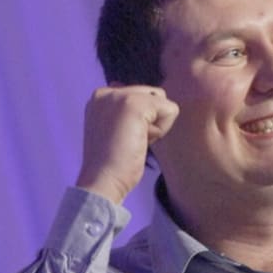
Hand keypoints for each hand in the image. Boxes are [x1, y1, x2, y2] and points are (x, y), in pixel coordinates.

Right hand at [76, 84, 178, 203]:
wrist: (102, 180)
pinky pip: (171, 109)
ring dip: (157, 125)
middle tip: (129, 140)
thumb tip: (155, 96)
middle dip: (150, 121)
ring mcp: (119, 96)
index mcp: (101, 96)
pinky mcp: (134, 104)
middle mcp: (107, 91)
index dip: (141, 120)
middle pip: (155, 95)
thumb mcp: (115, 128)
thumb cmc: (113, 162)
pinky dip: (162, 130)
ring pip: (163, 102)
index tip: (121, 138)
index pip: (141, 94)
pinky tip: (141, 142)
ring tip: (134, 140)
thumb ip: (128, 111)